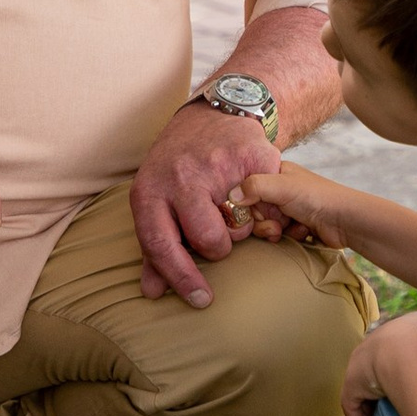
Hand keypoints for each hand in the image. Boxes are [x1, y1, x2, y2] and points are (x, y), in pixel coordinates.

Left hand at [131, 100, 281, 306]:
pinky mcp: (252, 156)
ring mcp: (218, 164)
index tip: (200, 299)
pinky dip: (265, 209)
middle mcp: (181, 177)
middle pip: (207, 239)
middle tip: (218, 229)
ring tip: (233, 208)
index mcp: (150, 191)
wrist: (210, 116)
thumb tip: (152, 292)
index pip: (160, 244)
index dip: (180, 277)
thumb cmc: (178, 168)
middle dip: (217, 246)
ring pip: (240, 227)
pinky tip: (254, 195)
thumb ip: (155, 247)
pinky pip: (267, 205)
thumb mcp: (156, 200)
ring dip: (242, 228)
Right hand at [233, 163, 363, 251]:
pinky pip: (278, 234)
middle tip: (276, 224)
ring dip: (276, 230)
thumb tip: (230, 196)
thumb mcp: (282, 186)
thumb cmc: (317, 197)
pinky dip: (289, 236)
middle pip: (253, 209)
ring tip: (291, 228)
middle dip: (264, 220)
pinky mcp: (294, 225)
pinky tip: (302, 232)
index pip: (246, 188)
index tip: (254, 211)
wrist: (346, 221)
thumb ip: (254, 187)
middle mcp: (279, 188)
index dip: (247, 203)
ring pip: (265, 224)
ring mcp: (287, 207)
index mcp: (275, 172)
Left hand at [341, 305, 416, 415]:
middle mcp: (368, 349)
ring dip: (371, 408)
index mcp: (386, 336)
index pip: (385, 357)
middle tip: (398, 405)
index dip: (394, 373)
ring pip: (360, 391)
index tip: (406, 387)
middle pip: (370, 376)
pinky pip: (352, 404)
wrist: (414, 343)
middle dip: (382, 392)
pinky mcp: (352, 383)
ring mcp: (358, 365)